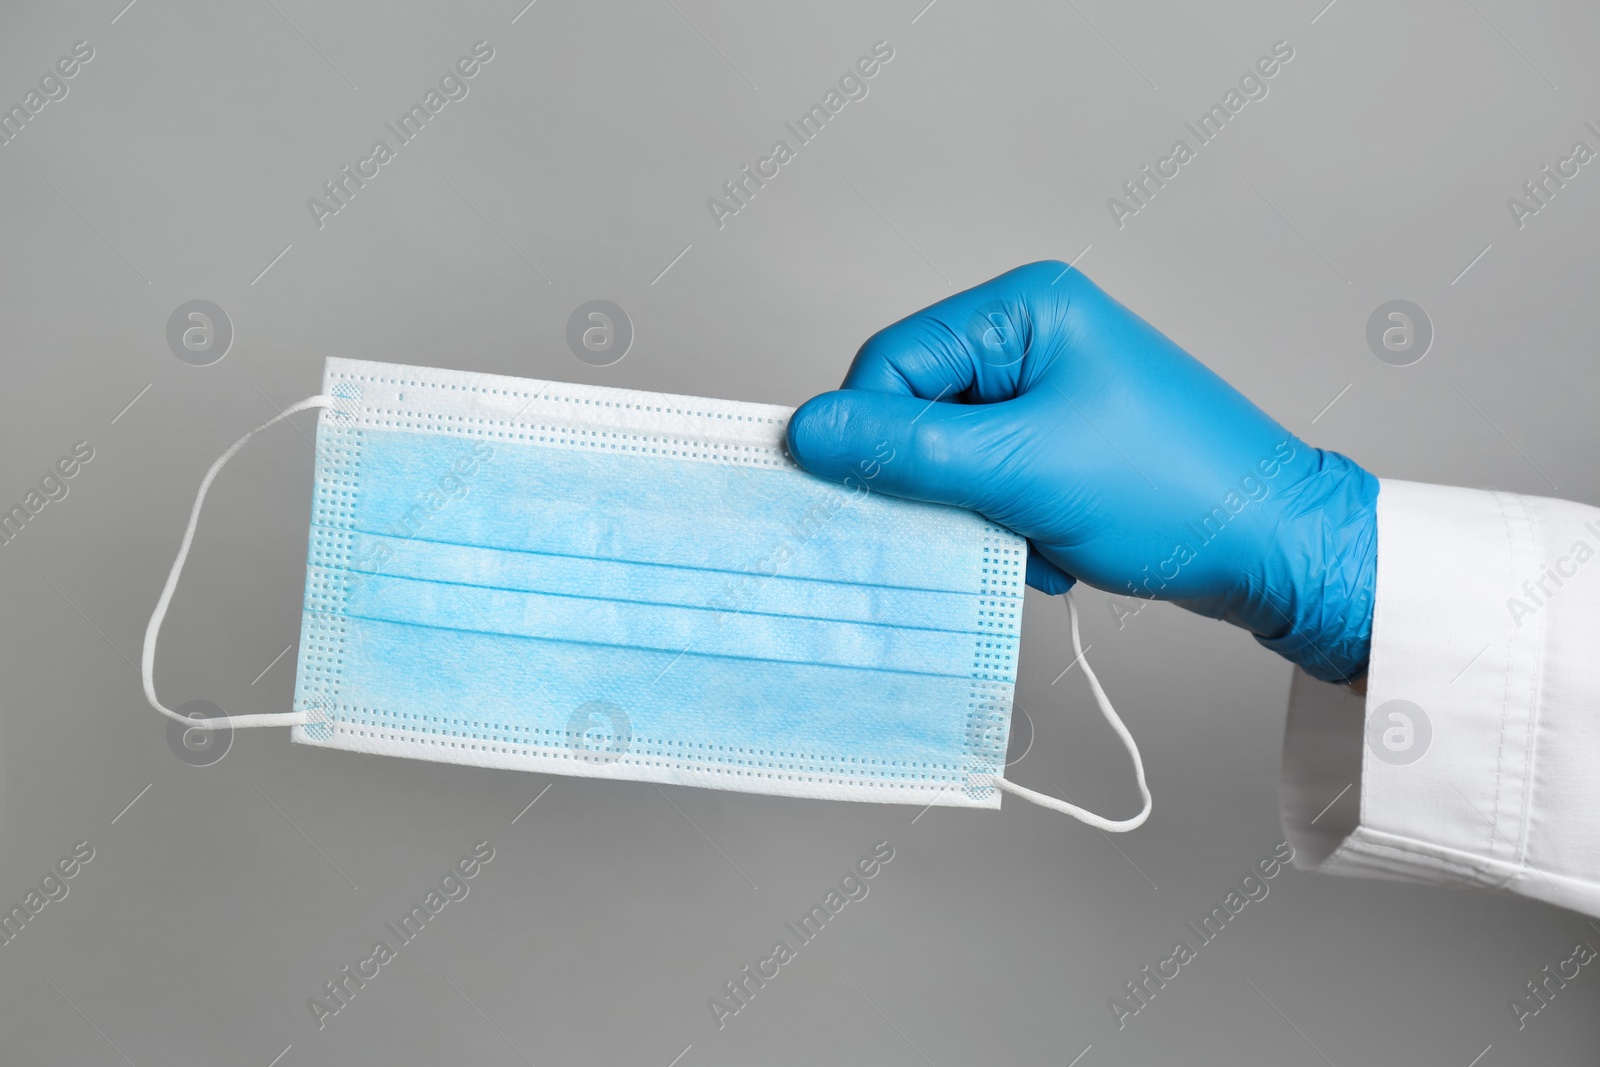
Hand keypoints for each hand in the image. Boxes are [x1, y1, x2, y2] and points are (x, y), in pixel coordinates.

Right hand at [785, 261, 1376, 682]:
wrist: (1277, 551)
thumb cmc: (1171, 493)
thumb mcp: (1019, 472)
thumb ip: (903, 451)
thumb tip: (804, 432)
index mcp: (1023, 309)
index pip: (892, 362)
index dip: (870, 436)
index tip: (869, 500)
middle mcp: (1032, 336)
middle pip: (917, 410)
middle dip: (936, 483)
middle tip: (978, 524)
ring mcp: (1050, 389)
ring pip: (949, 456)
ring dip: (974, 512)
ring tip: (1031, 539)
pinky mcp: (1063, 440)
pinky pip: (989, 480)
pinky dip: (1006, 525)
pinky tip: (1051, 549)